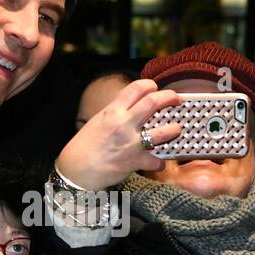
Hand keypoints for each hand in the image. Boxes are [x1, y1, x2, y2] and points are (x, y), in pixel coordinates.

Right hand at [54, 78, 182, 190]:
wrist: (76, 170)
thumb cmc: (84, 146)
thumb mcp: (98, 121)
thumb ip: (116, 113)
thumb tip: (131, 108)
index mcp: (113, 111)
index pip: (136, 88)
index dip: (150, 85)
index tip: (155, 87)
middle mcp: (123, 123)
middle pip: (153, 102)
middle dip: (169, 98)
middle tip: (176, 99)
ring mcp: (131, 142)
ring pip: (163, 131)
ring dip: (174, 129)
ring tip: (177, 129)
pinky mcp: (135, 161)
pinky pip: (157, 160)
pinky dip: (159, 162)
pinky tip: (158, 162)